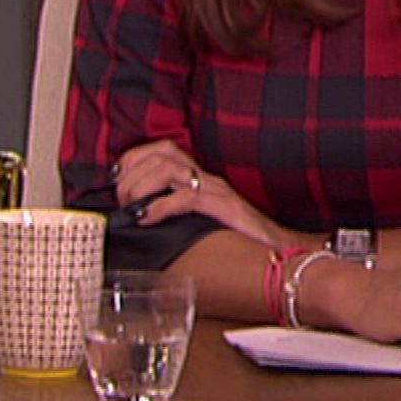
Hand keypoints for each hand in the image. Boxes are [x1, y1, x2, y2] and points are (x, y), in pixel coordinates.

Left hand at [113, 139, 286, 246]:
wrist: (283, 251)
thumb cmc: (241, 241)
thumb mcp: (203, 222)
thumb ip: (177, 215)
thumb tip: (140, 219)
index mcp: (200, 178)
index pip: (162, 149)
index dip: (134, 157)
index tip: (117, 178)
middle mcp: (207, 178)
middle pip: (160, 154)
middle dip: (133, 174)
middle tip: (123, 199)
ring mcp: (216, 190)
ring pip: (168, 169)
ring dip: (141, 187)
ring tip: (132, 207)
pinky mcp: (224, 207)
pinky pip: (186, 197)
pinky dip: (159, 207)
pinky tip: (147, 218)